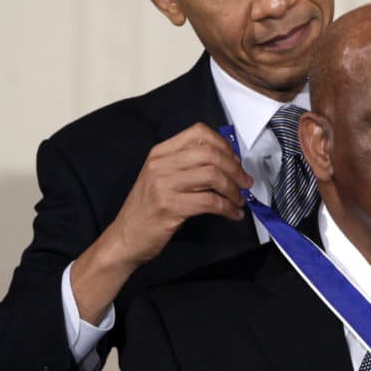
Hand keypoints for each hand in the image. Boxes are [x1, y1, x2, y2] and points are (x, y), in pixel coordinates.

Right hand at [107, 123, 253, 264]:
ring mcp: (163, 185)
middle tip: (245, 183)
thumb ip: (187, 164)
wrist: (125, 238)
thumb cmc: (148, 208)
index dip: (224, 145)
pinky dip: (228, 208)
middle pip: (210, 154)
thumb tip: (227, 161)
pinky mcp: (170, 207)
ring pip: (213, 176)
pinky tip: (233, 214)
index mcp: (160, 152)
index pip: (199, 133)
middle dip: (235, 169)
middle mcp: (160, 164)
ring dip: (233, 189)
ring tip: (239, 200)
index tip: (235, 161)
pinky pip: (210, 202)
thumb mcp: (162, 177)